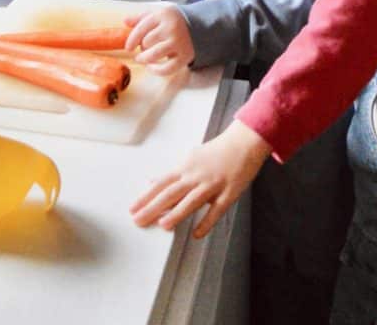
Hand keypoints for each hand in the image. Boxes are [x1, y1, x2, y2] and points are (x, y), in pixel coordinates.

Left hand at [124, 7, 193, 75]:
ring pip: (154, 55)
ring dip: (144, 59)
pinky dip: (156, 71)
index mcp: (163, 15)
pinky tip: (151, 67)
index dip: (132, 39)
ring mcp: (179, 42)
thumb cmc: (173, 21)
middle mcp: (171, 28)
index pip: (142, 27)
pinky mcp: (185, 56)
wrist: (199, 26)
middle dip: (142, 48)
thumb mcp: (159, 14)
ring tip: (142, 59)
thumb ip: (141, 17)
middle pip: (147, 42)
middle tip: (143, 49)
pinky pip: (166, 68)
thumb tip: (125, 21)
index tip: (128, 47)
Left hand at [130, 120, 271, 237]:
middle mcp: (196, 176)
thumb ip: (172, 174)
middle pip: (171, 193)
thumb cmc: (216, 152)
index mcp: (186, 167)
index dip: (146, 196)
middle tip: (138, 220)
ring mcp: (212, 184)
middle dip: (153, 207)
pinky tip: (197, 234)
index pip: (161, 184)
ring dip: (177, 213)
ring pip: (192, 200)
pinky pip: (216, 210)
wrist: (244, 142)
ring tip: (163, 225)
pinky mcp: (229, 193)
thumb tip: (151, 181)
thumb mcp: (191, 158)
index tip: (132, 209)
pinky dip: (206, 222)